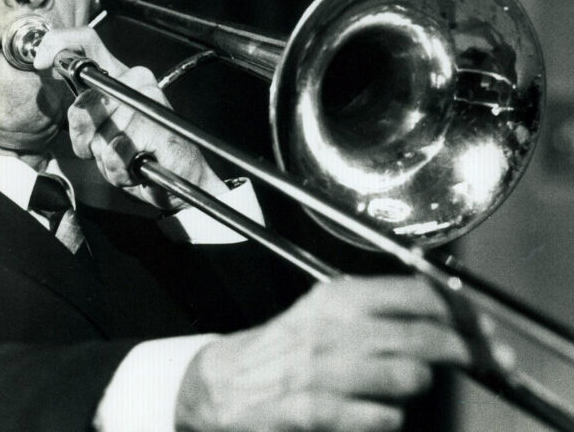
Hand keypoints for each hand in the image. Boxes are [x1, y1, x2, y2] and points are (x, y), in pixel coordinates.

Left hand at [34, 27, 227, 208]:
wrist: (178, 181)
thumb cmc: (138, 157)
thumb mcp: (98, 137)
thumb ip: (80, 116)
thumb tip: (67, 93)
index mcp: (119, 77)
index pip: (86, 43)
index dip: (57, 44)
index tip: (42, 63)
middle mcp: (136, 79)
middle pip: (83, 105)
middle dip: (86, 139)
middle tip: (109, 149)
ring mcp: (149, 97)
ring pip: (100, 134)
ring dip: (107, 159)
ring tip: (127, 160)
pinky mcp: (158, 121)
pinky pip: (119, 149)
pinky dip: (121, 168)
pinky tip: (137, 167)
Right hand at [176, 276, 508, 431]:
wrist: (225, 383)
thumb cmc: (283, 346)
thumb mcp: (324, 311)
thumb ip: (376, 308)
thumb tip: (440, 315)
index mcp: (338, 296)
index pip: (416, 294)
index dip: (460, 313)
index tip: (484, 329)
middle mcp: (335, 327)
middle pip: (423, 337)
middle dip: (465, 352)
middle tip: (489, 362)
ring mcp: (326, 370)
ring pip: (409, 378)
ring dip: (416, 385)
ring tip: (401, 383)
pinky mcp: (316, 411)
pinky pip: (383, 419)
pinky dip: (389, 418)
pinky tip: (375, 412)